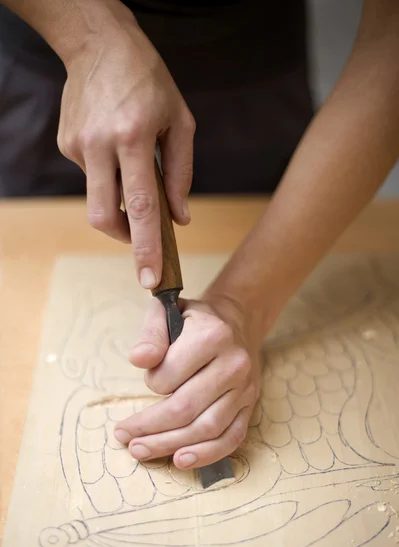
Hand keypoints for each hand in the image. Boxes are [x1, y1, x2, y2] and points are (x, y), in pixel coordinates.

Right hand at [57, 5, 194, 288]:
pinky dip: (109, 172)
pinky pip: (92, 175)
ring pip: (99, 197)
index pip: (140, 206)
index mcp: (135, 137)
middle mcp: (101, 144)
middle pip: (103, 215)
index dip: (145, 247)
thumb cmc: (149, 81)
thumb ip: (181, 174)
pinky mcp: (66, 144)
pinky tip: (114, 142)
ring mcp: (78, 145)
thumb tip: (179, 218)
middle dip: (124, 237)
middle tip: (141, 236)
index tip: (150, 280)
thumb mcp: (180, 122)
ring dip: (119, 196)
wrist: (99, 43)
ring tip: (130, 158)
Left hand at [114, 296, 261, 468]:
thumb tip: (138, 360)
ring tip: (141, 450)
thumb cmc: (193, 320)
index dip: (151, 383)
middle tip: (125, 438)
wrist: (236, 322)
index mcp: (212, 336)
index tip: (149, 379)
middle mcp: (234, 364)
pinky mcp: (249, 405)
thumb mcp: (167, 312)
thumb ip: (150, 334)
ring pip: (206, 428)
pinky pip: (231, 438)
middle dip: (150, 428)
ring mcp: (245, 388)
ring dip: (170, 445)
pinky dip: (206, 454)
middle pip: (186, 408)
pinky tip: (181, 460)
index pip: (171, 374)